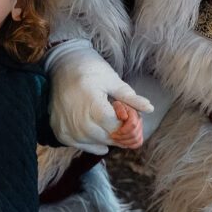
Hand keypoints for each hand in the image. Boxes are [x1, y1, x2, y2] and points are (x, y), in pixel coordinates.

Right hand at [47, 39, 152, 153]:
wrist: (61, 66)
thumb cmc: (89, 70)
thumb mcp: (112, 79)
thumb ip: (130, 97)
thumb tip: (150, 108)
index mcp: (91, 104)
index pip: (116, 127)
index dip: (129, 125)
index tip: (133, 117)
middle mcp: (78, 120)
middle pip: (108, 138)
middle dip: (122, 133)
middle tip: (126, 121)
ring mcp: (68, 128)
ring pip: (97, 144)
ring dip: (109, 138)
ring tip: (110, 122)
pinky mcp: (61, 133)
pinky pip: (83, 146)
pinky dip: (94, 143)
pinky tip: (100, 133)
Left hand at [109, 100, 143, 148]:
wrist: (116, 111)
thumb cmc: (115, 109)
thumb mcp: (116, 105)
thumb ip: (119, 109)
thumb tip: (124, 117)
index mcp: (134, 113)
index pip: (133, 125)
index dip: (123, 131)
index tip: (114, 133)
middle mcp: (139, 120)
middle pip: (134, 134)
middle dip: (122, 138)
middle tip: (113, 137)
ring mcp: (140, 128)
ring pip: (136, 140)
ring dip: (125, 142)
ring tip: (116, 140)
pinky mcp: (139, 134)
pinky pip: (139, 143)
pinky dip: (130, 145)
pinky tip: (122, 143)